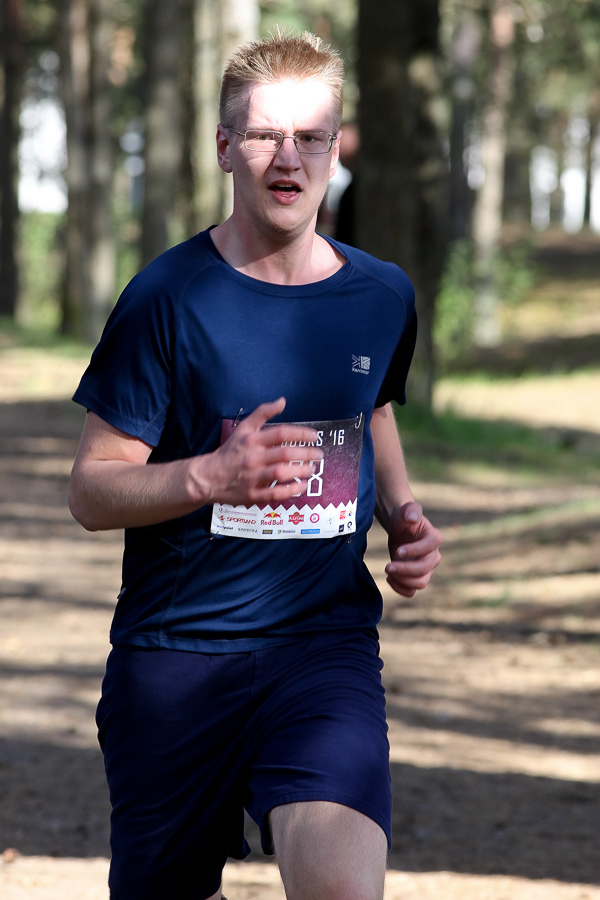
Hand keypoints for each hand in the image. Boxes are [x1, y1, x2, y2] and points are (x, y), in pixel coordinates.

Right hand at [196, 397, 323, 506]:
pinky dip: (291, 490)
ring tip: (312, 469)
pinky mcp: (252, 494)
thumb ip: (263, 413)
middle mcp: (253, 458)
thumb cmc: (231, 452)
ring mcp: (253, 477)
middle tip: (319, 454)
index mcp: (252, 440)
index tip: (314, 436)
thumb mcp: (244, 429)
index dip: (301, 434)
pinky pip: (275, 493)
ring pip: (281, 473)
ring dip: (301, 471)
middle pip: (285, 453)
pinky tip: (302, 486)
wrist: (209, 477)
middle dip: (306, 453)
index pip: (281, 433)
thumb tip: (282, 401)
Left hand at [385, 502, 441, 596]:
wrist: (400, 529)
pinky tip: (390, 578)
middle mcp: (434, 555)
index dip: (414, 551)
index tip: (397, 551)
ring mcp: (427, 569)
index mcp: (434, 538)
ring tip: (388, 570)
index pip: (429, 547)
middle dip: (405, 569)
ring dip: (402, 580)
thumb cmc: (404, 518)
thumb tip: (412, 518)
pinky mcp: (417, 577)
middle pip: (425, 569)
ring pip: (420, 583)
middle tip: (387, 566)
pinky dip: (401, 589)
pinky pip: (412, 591)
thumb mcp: (406, 510)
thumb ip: (411, 510)